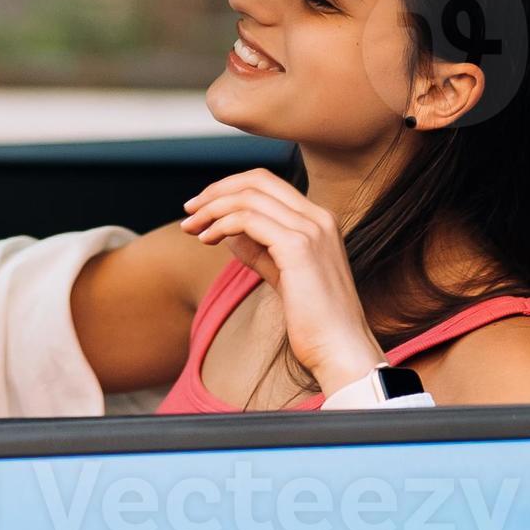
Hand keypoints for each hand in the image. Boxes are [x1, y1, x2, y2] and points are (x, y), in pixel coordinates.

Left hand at [178, 170, 385, 394]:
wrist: (341, 349)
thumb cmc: (314, 321)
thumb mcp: (283, 274)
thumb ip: (260, 249)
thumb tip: (228, 231)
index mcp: (320, 220)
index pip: (268, 183)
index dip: (230, 188)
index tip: (203, 207)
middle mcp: (319, 217)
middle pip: (257, 180)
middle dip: (216, 191)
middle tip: (188, 211)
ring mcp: (311, 230)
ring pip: (249, 197)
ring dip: (212, 209)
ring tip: (191, 228)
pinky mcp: (298, 247)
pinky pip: (248, 219)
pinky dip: (221, 224)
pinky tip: (207, 239)